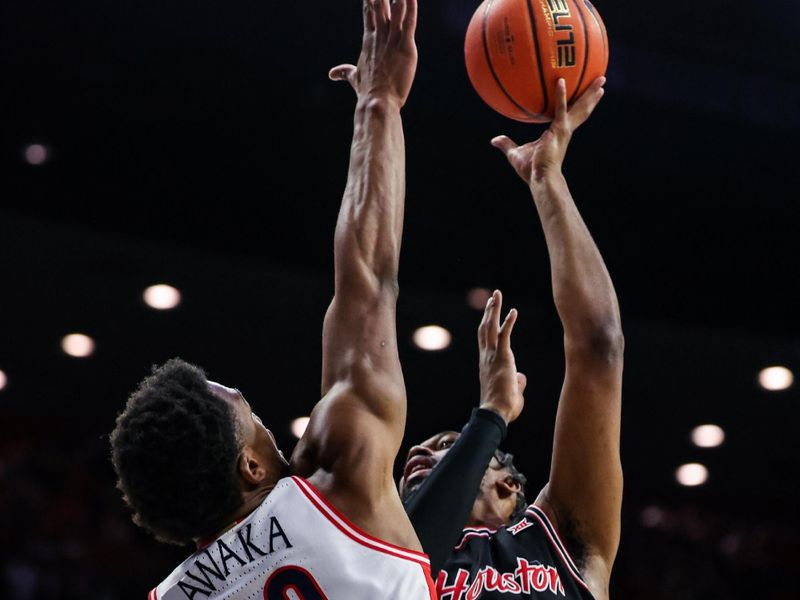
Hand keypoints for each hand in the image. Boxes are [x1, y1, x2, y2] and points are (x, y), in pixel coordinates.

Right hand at [328, 0, 417, 107]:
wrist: (376, 103)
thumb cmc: (367, 92)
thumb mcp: (354, 78)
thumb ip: (345, 72)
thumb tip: (332, 73)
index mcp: (369, 40)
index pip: (369, 11)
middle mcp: (379, 36)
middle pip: (380, 4)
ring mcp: (392, 40)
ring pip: (396, 9)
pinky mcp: (405, 47)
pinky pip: (410, 21)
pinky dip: (411, 6)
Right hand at [478, 290, 525, 424]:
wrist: (496, 413)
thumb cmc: (503, 408)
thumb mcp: (512, 392)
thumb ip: (516, 382)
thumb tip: (521, 377)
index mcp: (487, 364)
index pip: (485, 340)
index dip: (487, 325)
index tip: (490, 314)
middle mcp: (486, 357)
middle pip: (485, 329)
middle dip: (489, 311)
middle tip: (493, 297)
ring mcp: (492, 356)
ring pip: (490, 328)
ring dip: (494, 310)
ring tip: (497, 295)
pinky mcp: (502, 358)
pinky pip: (504, 336)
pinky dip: (508, 322)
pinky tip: (513, 311)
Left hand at [491, 76, 605, 183]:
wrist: (539, 178)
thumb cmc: (530, 170)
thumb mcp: (515, 153)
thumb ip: (506, 144)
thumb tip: (494, 140)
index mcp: (558, 133)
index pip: (571, 114)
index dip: (578, 105)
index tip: (587, 96)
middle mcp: (565, 130)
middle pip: (582, 109)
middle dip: (591, 95)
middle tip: (601, 82)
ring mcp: (564, 130)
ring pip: (579, 107)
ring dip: (589, 93)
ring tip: (600, 79)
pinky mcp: (559, 131)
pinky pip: (560, 109)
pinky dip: (560, 95)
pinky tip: (560, 81)